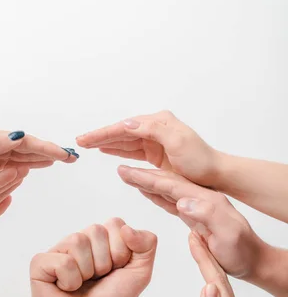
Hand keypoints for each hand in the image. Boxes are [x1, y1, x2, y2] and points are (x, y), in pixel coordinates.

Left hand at [0, 125, 78, 207]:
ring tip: (63, 159)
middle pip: (28, 145)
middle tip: (73, 158)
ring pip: (24, 153)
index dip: (48, 148)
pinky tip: (39, 165)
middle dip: (51, 151)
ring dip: (44, 156)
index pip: (26, 141)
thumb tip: (20, 135)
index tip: (66, 155)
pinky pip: (16, 161)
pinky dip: (30, 162)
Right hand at [30, 218, 156, 296]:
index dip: (121, 252)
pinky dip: (69, 281)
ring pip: (78, 242)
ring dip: (86, 272)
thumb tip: (126, 228)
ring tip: (81, 285)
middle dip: (104, 262)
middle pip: (96, 230)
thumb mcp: (140, 273)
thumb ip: (147, 244)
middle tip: (96, 280)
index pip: (115, 224)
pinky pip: (62, 261)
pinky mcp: (40, 263)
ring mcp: (57, 250)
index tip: (115, 271)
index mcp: (100, 239)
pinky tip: (64, 289)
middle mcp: (78, 241)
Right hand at [77, 111, 216, 185]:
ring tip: (89, 145)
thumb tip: (127, 124)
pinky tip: (107, 151)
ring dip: (106, 142)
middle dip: (100, 136)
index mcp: (159, 122)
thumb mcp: (177, 141)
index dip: (103, 133)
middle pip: (121, 132)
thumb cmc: (199, 159)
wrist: (214, 175)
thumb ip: (152, 130)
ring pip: (124, 141)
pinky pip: (132, 150)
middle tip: (80, 142)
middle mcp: (155, 128)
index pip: (125, 127)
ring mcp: (155, 141)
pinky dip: (118, 150)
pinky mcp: (156, 154)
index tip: (86, 139)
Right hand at [117, 165, 265, 279]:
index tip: (127, 171)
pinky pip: (170, 202)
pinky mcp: (193, 218)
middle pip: (165, 183)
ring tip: (128, 174)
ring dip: (146, 182)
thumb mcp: (228, 234)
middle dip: (142, 175)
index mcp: (205, 201)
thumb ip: (207, 215)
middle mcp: (199, 200)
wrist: (252, 260)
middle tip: (120, 169)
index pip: (170, 185)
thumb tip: (183, 201)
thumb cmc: (242, 251)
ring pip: (166, 191)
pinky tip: (147, 191)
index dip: (147, 178)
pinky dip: (155, 194)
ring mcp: (195, 208)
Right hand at [185, 233, 244, 296]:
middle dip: (206, 254)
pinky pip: (218, 292)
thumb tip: (209, 288)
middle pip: (218, 277)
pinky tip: (204, 271)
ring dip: (208, 262)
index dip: (204, 258)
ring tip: (197, 244)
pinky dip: (210, 276)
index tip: (193, 239)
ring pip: (218, 283)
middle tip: (193, 233)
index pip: (215, 280)